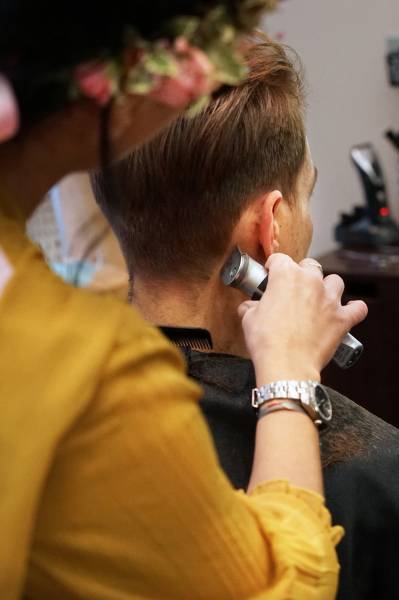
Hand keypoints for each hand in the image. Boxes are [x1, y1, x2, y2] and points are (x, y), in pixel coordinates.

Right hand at [238, 254, 367, 383]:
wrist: (286, 364)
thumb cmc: (266, 340)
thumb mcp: (248, 318)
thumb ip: (251, 306)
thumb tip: (250, 307)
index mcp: (286, 276)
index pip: (280, 260)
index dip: (273, 266)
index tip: (271, 273)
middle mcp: (311, 282)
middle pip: (310, 266)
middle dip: (302, 274)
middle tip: (294, 289)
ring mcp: (329, 299)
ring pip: (335, 281)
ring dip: (328, 288)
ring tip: (319, 299)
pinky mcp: (342, 319)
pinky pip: (358, 308)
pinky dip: (354, 308)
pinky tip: (348, 310)